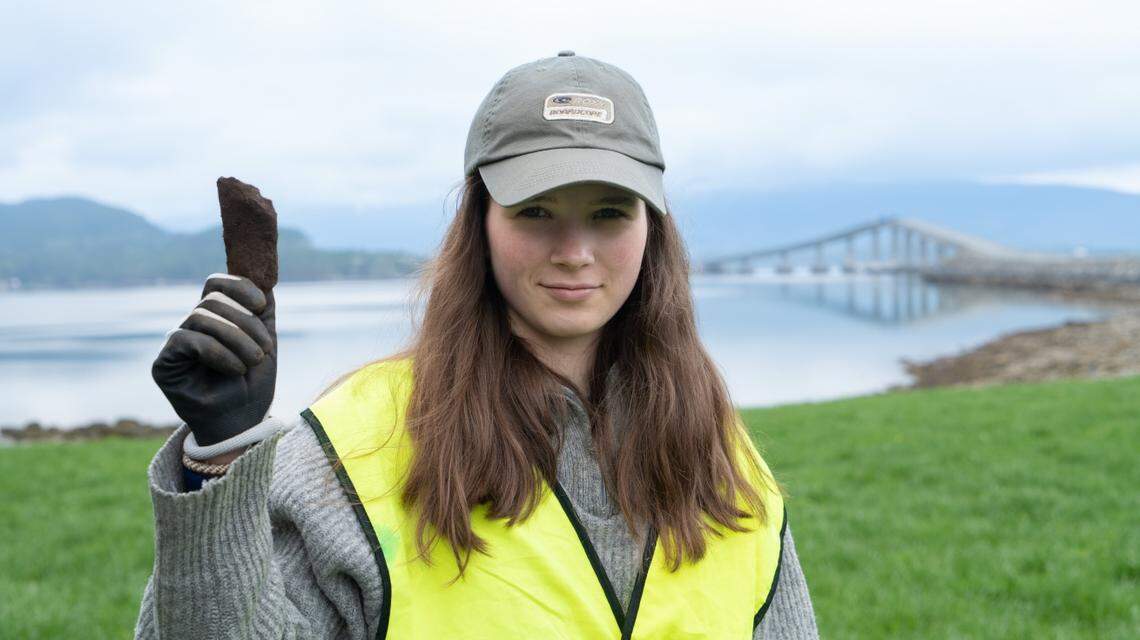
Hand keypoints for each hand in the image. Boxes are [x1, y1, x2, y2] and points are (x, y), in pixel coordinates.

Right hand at [152, 274, 276, 446]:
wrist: (242, 422)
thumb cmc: (252, 384)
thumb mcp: (265, 342)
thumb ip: (262, 312)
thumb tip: (263, 277)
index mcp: (214, 319)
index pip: (215, 285)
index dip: (238, 286)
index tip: (262, 304)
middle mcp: (190, 327)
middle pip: (211, 300)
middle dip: (245, 323)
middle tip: (264, 350)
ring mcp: (175, 344)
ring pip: (200, 316)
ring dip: (236, 338)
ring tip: (252, 362)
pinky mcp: (163, 363)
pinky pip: (187, 339)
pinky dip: (217, 351)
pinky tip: (234, 369)